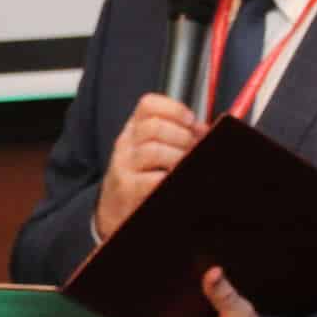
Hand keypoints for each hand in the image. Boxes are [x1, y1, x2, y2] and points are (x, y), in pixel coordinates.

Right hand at [95, 95, 205, 237]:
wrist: (113, 211)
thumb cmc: (139, 179)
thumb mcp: (149, 152)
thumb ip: (174, 136)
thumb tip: (203, 130)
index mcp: (133, 130)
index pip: (148, 105)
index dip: (173, 109)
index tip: (190, 121)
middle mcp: (125, 145)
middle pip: (153, 127)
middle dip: (182, 136)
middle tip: (192, 149)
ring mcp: (124, 167)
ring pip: (154, 150)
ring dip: (178, 157)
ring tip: (185, 166)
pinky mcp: (128, 189)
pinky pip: (154, 179)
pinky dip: (171, 177)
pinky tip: (176, 179)